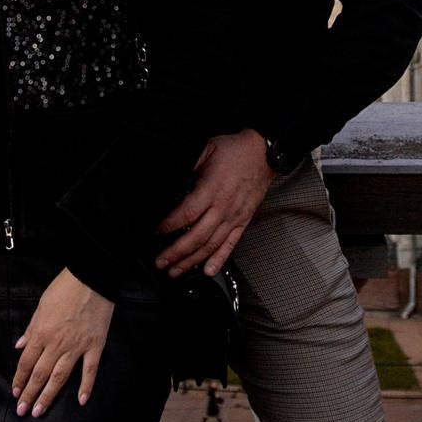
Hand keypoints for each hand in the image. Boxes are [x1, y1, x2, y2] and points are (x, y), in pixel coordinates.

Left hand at [13, 267, 112, 415]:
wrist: (91, 278)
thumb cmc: (64, 288)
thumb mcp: (41, 305)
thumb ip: (31, 328)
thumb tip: (20, 346)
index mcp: (42, 333)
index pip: (26, 362)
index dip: (20, 379)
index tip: (16, 392)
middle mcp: (57, 343)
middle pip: (40, 374)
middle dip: (30, 394)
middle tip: (23, 411)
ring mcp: (77, 346)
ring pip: (60, 377)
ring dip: (48, 395)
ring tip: (40, 411)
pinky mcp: (95, 346)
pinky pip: (89, 370)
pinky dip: (86, 386)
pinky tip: (81, 401)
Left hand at [156, 128, 274, 277]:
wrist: (264, 153)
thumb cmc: (235, 150)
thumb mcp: (206, 150)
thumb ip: (190, 169)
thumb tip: (174, 184)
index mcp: (211, 189)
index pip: (186, 214)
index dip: (169, 225)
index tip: (157, 232)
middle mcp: (223, 207)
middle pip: (196, 236)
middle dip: (175, 253)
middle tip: (160, 262)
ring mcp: (234, 217)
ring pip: (210, 245)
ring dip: (192, 261)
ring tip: (176, 271)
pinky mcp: (243, 221)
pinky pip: (230, 244)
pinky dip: (219, 260)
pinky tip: (208, 271)